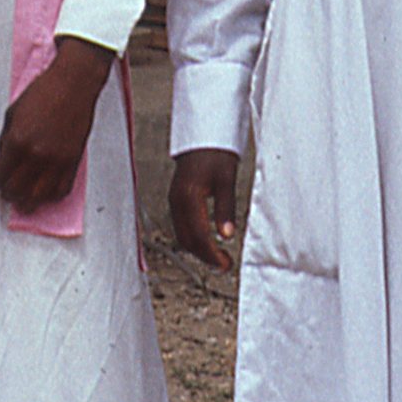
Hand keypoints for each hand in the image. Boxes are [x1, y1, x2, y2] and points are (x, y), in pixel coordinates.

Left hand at [0, 38, 112, 211]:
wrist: (73, 84)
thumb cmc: (42, 93)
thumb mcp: (13, 113)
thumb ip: (5, 139)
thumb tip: (3, 161)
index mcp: (17, 141)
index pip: (0, 175)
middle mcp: (36, 155)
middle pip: (17, 191)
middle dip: (8, 194)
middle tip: (6, 192)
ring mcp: (56, 161)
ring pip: (38, 197)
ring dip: (28, 201)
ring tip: (23, 200)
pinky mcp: (73, 161)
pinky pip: (61, 190)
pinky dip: (51, 196)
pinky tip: (45, 192)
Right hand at [169, 150, 239, 269]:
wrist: (203, 137)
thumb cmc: (216, 154)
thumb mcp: (226, 181)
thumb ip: (225, 209)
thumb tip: (228, 235)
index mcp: (188, 197)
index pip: (198, 236)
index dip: (211, 254)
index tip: (226, 264)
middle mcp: (176, 201)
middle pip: (187, 240)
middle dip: (205, 257)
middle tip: (225, 265)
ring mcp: (174, 201)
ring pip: (183, 235)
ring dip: (199, 250)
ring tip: (219, 257)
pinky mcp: (176, 200)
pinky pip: (182, 227)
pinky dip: (194, 239)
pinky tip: (208, 242)